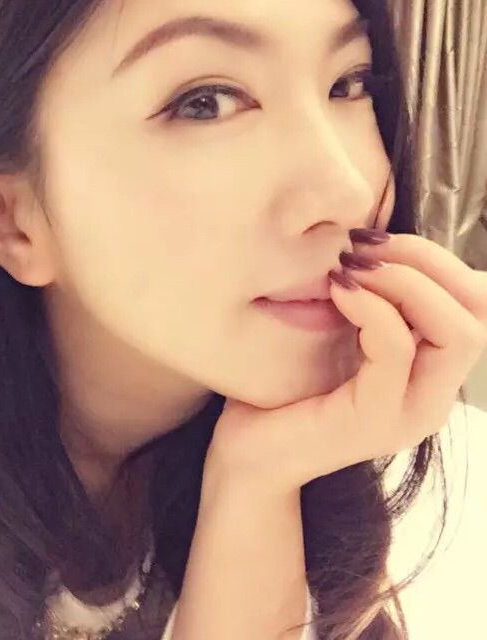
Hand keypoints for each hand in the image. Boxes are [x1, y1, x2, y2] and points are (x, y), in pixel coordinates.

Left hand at [205, 232, 486, 492]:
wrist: (249, 450)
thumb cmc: (285, 387)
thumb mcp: (337, 335)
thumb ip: (370, 303)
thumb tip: (377, 246)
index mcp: (429, 372)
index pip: (475, 300)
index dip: (434, 258)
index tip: (373, 239)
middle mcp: (433, 395)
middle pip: (479, 309)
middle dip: (425, 261)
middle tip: (365, 246)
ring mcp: (410, 412)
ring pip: (457, 331)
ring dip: (405, 281)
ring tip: (351, 266)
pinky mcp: (375, 420)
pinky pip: (397, 349)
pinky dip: (372, 307)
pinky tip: (338, 289)